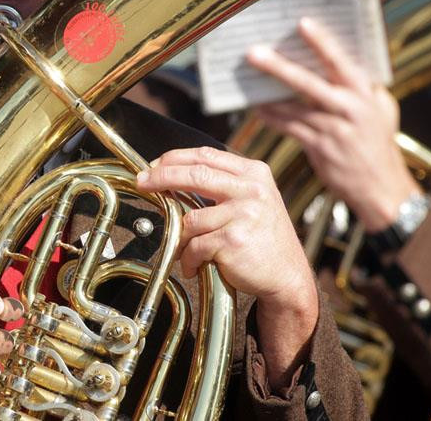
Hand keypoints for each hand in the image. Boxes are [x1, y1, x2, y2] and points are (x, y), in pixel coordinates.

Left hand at [136, 147, 317, 388]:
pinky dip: (190, 259)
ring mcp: (244, 214)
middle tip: (142, 182)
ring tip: (188, 251)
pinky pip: (195, 246)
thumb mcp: (253, 200)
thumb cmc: (264, 239)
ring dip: (181, 239)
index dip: (174, 159)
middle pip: (194, 174)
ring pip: (191, 219)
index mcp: (254, 173)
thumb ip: (224, 184)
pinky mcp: (233, 239)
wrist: (288, 276)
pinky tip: (196, 266)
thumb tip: (175, 175)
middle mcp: (251, 189)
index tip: (154, 166)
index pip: (206, 155)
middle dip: (161, 177)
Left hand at [248, 17, 419, 229]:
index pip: (340, 61)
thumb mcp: (383, 109)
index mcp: (364, 93)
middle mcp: (349, 108)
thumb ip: (365, 86)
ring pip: (293, 106)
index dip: (321, 42)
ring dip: (267, 93)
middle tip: (253, 52)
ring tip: (246, 78)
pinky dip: (272, 117)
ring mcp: (333, 129)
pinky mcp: (319, 147)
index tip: (301, 23)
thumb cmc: (378, 142)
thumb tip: (345, 59)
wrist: (381, 187)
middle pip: (308, 82)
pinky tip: (257, 108)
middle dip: (279, 66)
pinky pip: (289, 128)